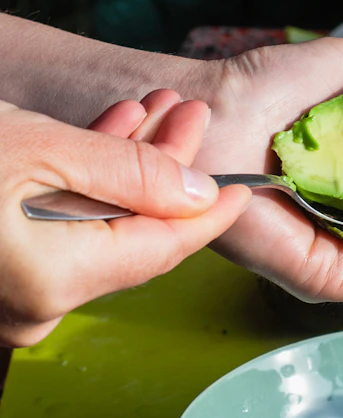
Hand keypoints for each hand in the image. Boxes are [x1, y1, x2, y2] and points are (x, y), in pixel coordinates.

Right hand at [0, 95, 250, 346]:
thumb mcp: (43, 149)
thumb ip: (129, 173)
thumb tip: (197, 193)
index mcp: (56, 282)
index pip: (162, 250)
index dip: (208, 216)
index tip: (243, 189)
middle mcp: (38, 306)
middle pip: (133, 235)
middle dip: (165, 170)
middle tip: (190, 116)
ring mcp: (16, 296)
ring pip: (98, 229)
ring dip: (126, 169)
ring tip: (152, 112)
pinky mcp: (2, 274)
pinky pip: (60, 233)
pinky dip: (83, 187)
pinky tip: (106, 137)